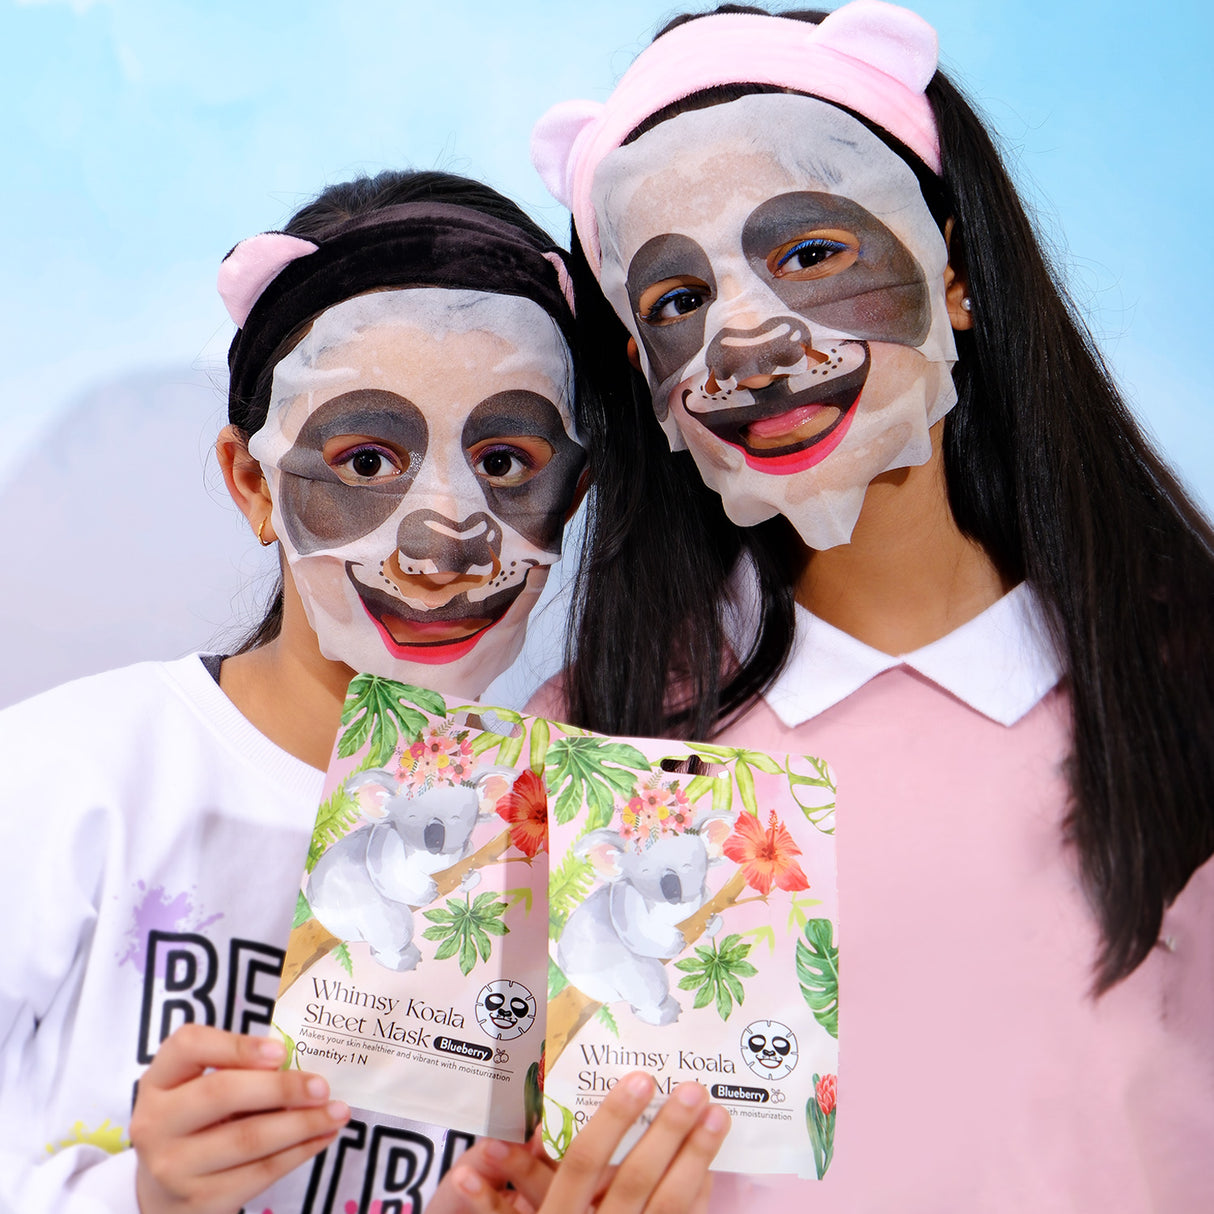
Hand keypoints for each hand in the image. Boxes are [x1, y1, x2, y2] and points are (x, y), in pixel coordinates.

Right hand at [130, 1024, 350, 1213]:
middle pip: (221, 1093)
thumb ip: (237, 1071)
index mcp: (158, 1081)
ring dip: (302, 1124)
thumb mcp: (197, 1088)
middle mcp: (156, 1122)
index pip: (188, 1046)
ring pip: (248, 1138)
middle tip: (322, 1086)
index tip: (281, 1050)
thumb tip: (298, 1065)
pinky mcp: (200, 1201)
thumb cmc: (195, 1123)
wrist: (161, 1196)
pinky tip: (323, 1137)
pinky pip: (260, 1173)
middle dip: (281, 1087)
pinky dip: (299, 1152)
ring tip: (337, 1112)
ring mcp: (174, 1166)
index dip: (236, 1045)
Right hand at [432, 1072, 729, 1213]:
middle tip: (694, 1089)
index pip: (583, 1164)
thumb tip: (477, 1161)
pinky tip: (710, 1167)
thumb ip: (506, 1194)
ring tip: (717, 1116)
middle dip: (667, 1132)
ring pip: (670, 1206)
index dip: (612, 1121)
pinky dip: (700, 1198)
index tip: (640, 1079)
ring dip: (696, 1158)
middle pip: (634, 1180)